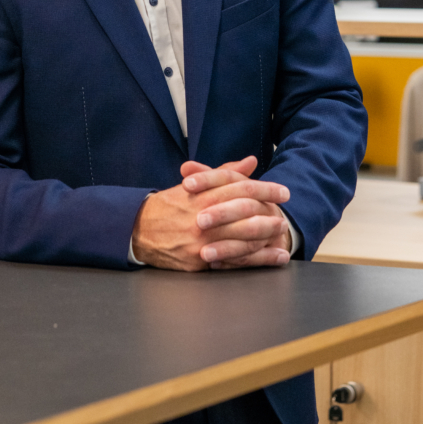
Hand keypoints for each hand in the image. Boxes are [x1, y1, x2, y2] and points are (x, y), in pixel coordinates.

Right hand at [131, 155, 291, 271]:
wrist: (137, 230)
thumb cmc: (169, 205)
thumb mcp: (194, 185)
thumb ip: (224, 173)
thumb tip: (250, 161)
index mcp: (203, 195)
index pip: (241, 188)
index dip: (266, 189)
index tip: (283, 191)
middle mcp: (203, 217)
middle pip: (245, 214)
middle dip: (270, 215)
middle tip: (285, 216)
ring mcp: (201, 241)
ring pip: (242, 239)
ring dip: (266, 237)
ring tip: (282, 235)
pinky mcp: (198, 261)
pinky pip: (233, 261)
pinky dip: (257, 260)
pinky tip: (273, 258)